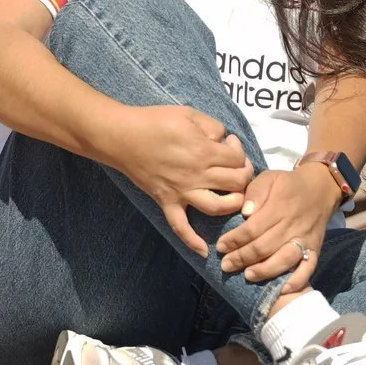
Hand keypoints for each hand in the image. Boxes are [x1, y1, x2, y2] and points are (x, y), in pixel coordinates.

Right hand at [105, 106, 251, 254]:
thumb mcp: (189, 113)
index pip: (237, 157)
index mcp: (203, 150)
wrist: (121, 137)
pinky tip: (204, 251)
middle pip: (235, 182)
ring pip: (218, 206)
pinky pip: (180, 226)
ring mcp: (181, 191)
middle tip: (237, 167)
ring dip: (233, 204)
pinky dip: (192, 241)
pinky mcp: (166, 201)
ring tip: (235, 197)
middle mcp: (196, 174)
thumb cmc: (154, 121)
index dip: (239, 149)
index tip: (230, 144)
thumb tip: (224, 140)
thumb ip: (212, 126)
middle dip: (244, 174)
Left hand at [216, 167, 334, 289]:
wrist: (320, 188)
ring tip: (247, 276)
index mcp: (280, 206)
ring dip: (265, 271)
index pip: (253, 228)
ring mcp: (305, 239)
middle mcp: (293, 225)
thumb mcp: (269, 178)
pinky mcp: (316, 249)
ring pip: (285, 259)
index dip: (235, 239)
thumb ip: (255, 192)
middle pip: (265, 247)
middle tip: (226, 266)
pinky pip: (308, 268)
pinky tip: (282, 289)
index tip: (221, 246)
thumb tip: (245, 213)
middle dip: (242, 258)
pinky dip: (297, 281)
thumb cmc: (287, 185)